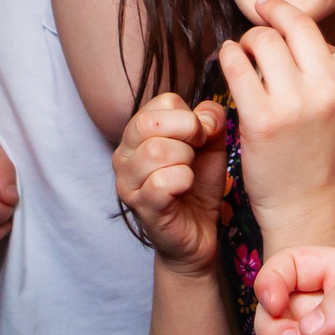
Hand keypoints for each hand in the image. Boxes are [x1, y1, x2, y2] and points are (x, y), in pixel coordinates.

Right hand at [114, 92, 228, 278]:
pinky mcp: (141, 207)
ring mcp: (127, 182)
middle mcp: (124, 154)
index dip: (190, 114)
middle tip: (197, 151)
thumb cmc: (198, 186)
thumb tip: (206, 115)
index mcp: (138, 133)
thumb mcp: (210, 146)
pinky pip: (162, 182)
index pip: (162, 101)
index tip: (200, 136)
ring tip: (188, 173)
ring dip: (185, 160)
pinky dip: (184, 181)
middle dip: (188, 132)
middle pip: (151, 122)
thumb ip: (210, 120)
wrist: (197, 233)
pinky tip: (185, 189)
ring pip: (156, 151)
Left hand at [215, 0, 334, 245]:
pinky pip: (237, 63)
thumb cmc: (321, 155)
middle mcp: (331, 89)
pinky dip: (229, 55)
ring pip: (263, 39)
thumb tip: (298, 27)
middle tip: (262, 12)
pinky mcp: (261, 118)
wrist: (306, 207)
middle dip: (274, 12)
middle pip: (298, 23)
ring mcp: (296, 104)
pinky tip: (231, 60)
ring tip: (245, 50)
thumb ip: (332, 69)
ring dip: (248, 37)